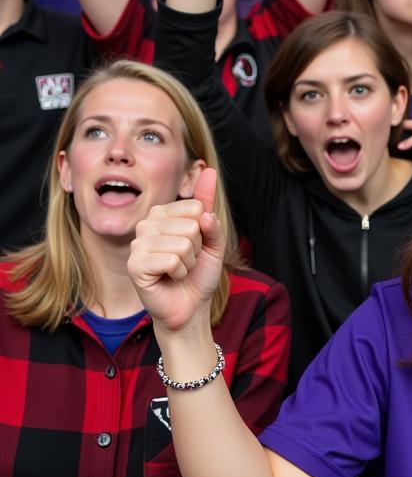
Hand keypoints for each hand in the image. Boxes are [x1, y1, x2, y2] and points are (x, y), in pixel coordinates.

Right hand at [129, 168, 223, 334]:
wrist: (191, 306)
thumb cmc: (199, 272)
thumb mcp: (213, 238)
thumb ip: (209, 206)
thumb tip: (208, 171)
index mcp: (162, 213)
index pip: (196, 207)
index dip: (205, 230)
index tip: (195, 245)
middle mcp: (146, 223)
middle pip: (191, 225)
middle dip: (197, 248)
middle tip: (186, 261)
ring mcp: (137, 243)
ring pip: (182, 243)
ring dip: (189, 262)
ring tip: (178, 270)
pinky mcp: (135, 264)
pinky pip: (172, 259)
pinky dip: (180, 272)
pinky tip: (169, 278)